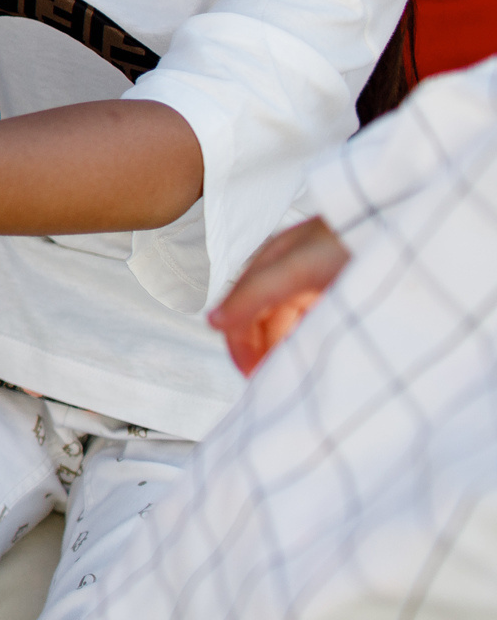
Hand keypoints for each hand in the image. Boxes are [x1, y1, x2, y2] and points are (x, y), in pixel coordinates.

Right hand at [207, 215, 350, 375]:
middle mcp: (288, 275)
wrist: (407, 234)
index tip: (253, 378)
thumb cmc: (352, 240)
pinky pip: (315, 327)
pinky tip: (319, 359)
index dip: (241, 345)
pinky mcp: (341, 296)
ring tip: (297, 378)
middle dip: (262, 353)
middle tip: (275, 385)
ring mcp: (316, 286)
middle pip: (262, 322)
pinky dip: (310, 345)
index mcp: (270, 264)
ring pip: (288, 327)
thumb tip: (212, 323)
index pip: (240, 311)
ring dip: (285, 352)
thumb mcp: (296, 267)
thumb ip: (253, 294)